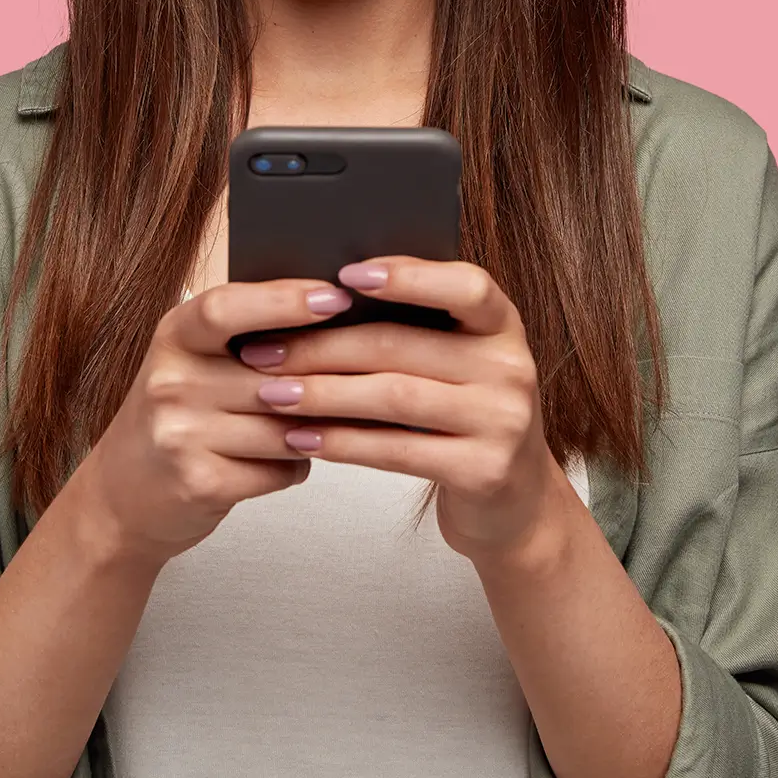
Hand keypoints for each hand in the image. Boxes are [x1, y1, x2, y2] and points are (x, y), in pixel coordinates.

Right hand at [82, 277, 358, 566]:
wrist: (121, 496)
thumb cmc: (176, 416)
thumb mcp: (194, 360)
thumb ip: (248, 336)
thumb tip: (332, 314)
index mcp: (173, 336)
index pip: (226, 308)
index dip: (284, 300)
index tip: (335, 296)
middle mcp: (170, 381)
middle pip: (273, 376)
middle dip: (325, 379)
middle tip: (365, 372)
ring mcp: (181, 435)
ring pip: (284, 426)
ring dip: (314, 428)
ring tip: (319, 421)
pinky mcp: (199, 483)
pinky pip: (279, 468)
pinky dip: (294, 465)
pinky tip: (285, 458)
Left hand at [236, 255, 566, 563]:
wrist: (514, 503)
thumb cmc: (463, 414)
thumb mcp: (456, 362)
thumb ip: (413, 328)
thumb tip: (316, 299)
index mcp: (501, 325)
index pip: (466, 285)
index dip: (408, 275)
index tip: (344, 274)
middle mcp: (511, 367)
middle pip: (403, 345)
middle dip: (322, 346)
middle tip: (263, 351)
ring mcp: (503, 422)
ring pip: (394, 396)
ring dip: (322, 394)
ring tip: (271, 394)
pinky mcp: (484, 472)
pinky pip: (398, 451)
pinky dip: (342, 442)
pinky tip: (301, 437)